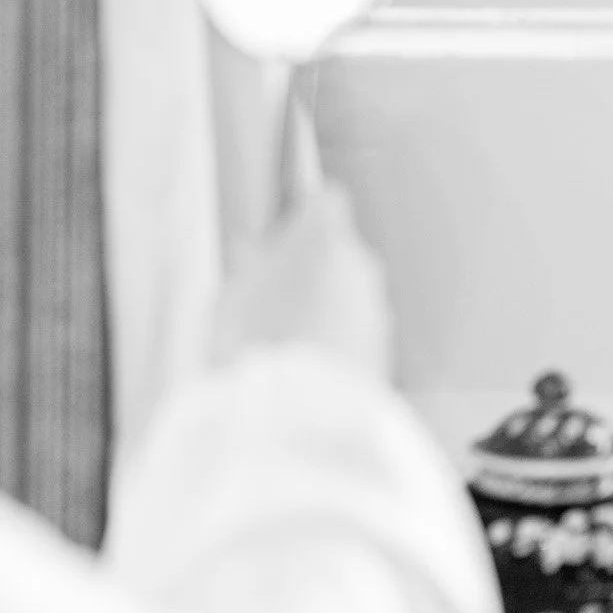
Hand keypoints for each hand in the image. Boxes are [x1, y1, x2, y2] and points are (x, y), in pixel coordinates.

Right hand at [209, 184, 393, 382]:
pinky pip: (354, 333)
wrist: (299, 411)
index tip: (280, 233)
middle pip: (339, 252)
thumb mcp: (230, 295)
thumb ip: (249, 266)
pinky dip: (335, 341)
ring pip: (348, 295)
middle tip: (272, 295)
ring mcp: (376, 311)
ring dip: (324, 308)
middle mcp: (360, 267)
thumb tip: (254, 256)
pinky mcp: (382, 350)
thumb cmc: (258, 345)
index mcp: (324, 239)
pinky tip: (303, 364)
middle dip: (311, 269)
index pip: (325, 200)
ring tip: (285, 339)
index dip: (301, 215)